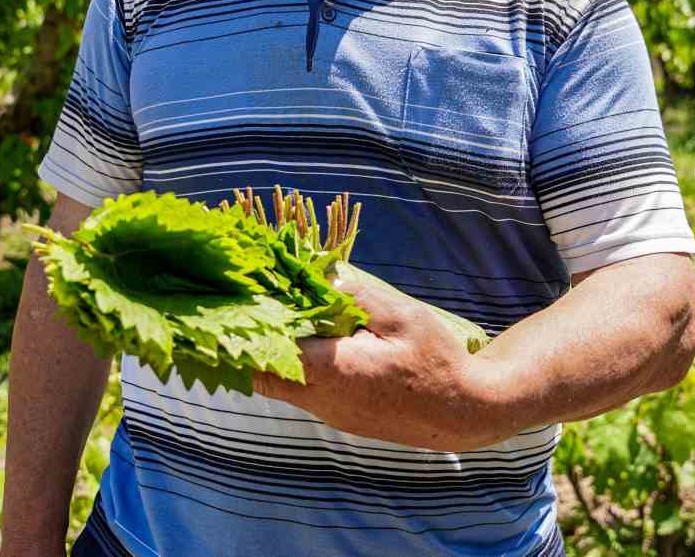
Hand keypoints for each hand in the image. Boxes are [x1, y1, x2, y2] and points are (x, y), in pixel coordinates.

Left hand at [252, 270, 509, 450]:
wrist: (464, 414)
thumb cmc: (437, 363)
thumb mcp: (403, 317)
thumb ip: (358, 297)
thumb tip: (322, 277)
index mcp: (334, 372)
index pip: (267, 358)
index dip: (245, 333)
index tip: (230, 306)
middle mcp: (323, 400)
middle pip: (262, 377)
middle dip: (246, 346)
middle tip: (238, 310)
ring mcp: (331, 413)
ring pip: (281, 387)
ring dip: (270, 355)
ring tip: (269, 317)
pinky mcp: (341, 417)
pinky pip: (303, 392)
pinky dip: (293, 367)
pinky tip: (303, 340)